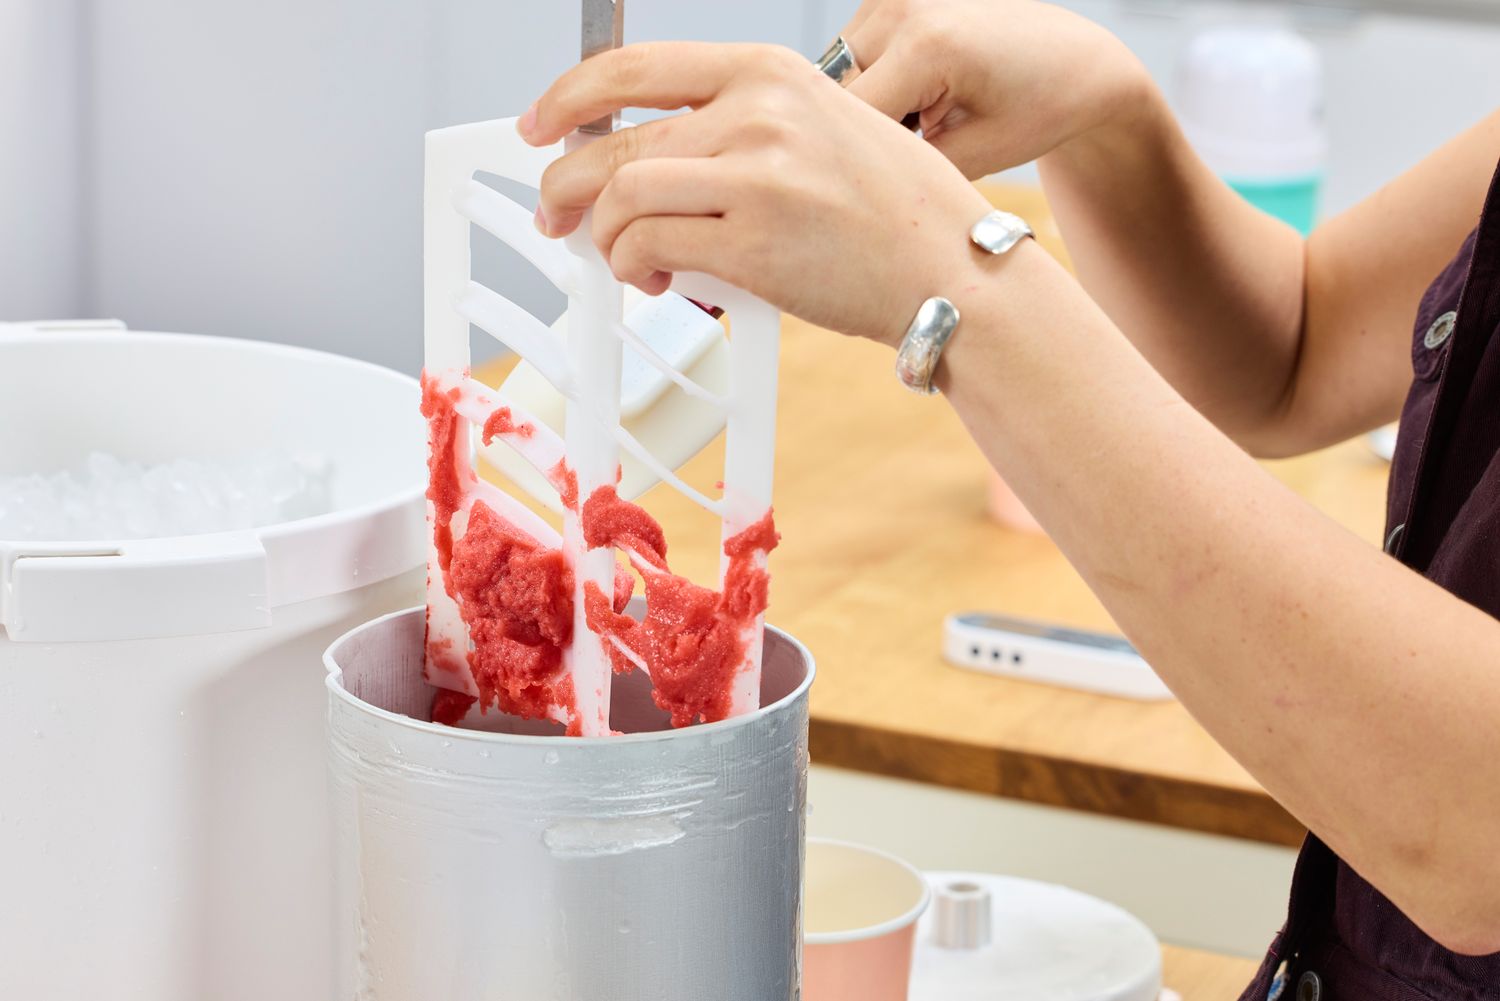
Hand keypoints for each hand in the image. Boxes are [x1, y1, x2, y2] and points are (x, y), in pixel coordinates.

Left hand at [519, 42, 994, 345]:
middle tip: (557, 215)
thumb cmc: (896, 208)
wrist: (952, 265)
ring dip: (601, 235)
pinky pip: (649, 244)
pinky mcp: (753, 240)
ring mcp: (755, 174)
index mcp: (769, 72)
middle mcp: (757, 111)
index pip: (635, 66)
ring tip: (617, 258)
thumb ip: (744, 126)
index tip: (543, 124)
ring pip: (621, 194)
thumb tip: (655, 159)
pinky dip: (632, 266)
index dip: (570, 96)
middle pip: (614, 139)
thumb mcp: (823, 126)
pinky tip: (652, 278)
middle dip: (566, 185)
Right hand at [839, 0, 1148, 177]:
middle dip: (864, 131)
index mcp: (926, 43)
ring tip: (921, 120)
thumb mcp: (976, 156)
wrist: (1076, 60)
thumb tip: (848, 179)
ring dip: (865, 106)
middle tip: (916, 151)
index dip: (859, 161)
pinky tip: (918, 96)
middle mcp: (902, 6)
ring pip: (837, 74)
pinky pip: (854, 55)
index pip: (851, 119)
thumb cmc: (1041, 108)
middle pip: (837, 94)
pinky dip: (874, 82)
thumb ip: (905, 168)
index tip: (882, 187)